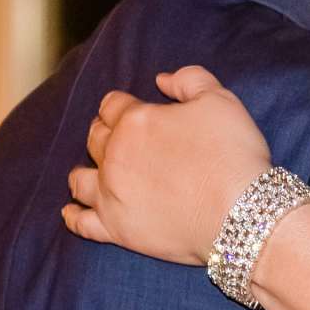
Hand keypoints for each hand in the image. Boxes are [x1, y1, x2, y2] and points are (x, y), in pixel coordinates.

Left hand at [62, 67, 272, 264]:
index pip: (113, 105)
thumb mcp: (219, 100)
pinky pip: (82, 223)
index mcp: (136, 121)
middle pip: (95, 138)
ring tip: (87, 172)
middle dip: (102, 132)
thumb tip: (161, 80)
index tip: (125, 107)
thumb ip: (189, 80)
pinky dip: (73, 216)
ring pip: (80, 180)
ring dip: (82, 171)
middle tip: (111, 135)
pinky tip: (70, 211)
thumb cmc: (232, 154)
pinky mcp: (116, 229)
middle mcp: (115, 156)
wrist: (239, 213)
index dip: (119, 103)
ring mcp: (111, 194)